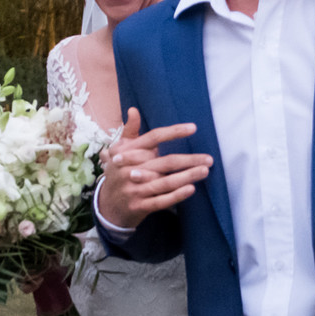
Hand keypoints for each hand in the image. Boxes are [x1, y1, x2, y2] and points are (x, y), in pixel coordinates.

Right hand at [98, 108, 208, 228]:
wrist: (105, 205)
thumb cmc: (119, 172)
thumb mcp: (119, 150)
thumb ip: (130, 131)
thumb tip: (133, 110)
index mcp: (127, 152)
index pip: (153, 137)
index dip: (173, 132)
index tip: (193, 128)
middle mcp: (130, 169)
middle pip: (164, 162)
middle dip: (188, 160)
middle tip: (209, 159)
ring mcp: (134, 189)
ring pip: (165, 182)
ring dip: (187, 176)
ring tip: (204, 171)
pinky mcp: (139, 206)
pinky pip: (161, 200)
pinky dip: (176, 195)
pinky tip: (191, 189)